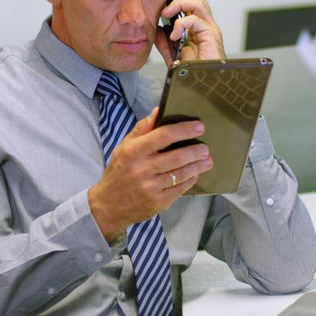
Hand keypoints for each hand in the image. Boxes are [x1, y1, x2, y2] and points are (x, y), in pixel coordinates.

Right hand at [88, 108, 213, 241]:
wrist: (109, 206)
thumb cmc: (118, 172)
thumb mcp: (124, 147)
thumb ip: (142, 129)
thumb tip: (159, 110)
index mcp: (133, 151)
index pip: (164, 135)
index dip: (184, 130)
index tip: (199, 127)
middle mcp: (142, 169)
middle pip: (178, 156)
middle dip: (196, 151)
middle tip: (205, 148)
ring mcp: (151, 187)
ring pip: (182, 173)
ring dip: (198, 165)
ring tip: (207, 160)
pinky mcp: (158, 202)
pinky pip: (180, 188)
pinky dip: (190, 180)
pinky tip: (195, 174)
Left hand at [155, 0, 225, 65]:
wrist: (205, 86)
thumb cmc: (193, 71)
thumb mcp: (173, 54)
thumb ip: (165, 42)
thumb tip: (157, 28)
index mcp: (198, 27)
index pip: (189, 1)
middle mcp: (206, 25)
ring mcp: (211, 30)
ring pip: (199, 3)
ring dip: (180, 3)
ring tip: (165, 13)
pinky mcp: (212, 37)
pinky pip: (197, 21)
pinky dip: (182, 24)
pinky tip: (173, 34)